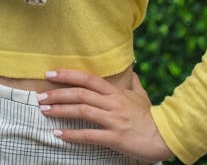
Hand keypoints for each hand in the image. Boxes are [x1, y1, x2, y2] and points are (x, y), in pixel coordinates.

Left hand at [38, 69, 173, 161]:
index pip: (88, 78)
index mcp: (116, 92)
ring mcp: (113, 119)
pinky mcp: (115, 137)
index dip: (68, 75)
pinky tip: (59, 134)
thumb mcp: (141, 95)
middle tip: (40, 96)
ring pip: (82, 111)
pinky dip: (72, 134)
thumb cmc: (151, 116)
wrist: (166, 136)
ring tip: (45, 111)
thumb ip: (132, 82)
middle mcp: (112, 103)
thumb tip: (130, 69)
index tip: (50, 74)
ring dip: (61, 110)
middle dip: (57, 93)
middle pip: (80, 93)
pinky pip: (89, 135)